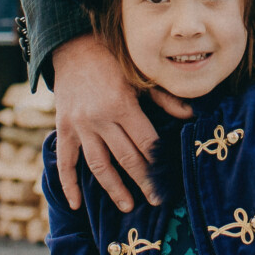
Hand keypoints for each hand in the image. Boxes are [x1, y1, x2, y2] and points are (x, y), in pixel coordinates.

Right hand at [51, 35, 185, 212]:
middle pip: (126, 158)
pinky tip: (76, 204)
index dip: (158, 162)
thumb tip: (191, 116)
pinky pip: (65, 161)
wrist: (74, 48)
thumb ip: (165, 98)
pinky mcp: (64, 128)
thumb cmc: (114, 61)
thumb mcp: (141, 76)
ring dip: (113, 189)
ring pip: (98, 165)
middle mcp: (100, 119)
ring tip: (127, 206)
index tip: (170, 179)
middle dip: (143, 181)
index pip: (146, 142)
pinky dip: (68, 184)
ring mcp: (80, 126)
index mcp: (123, 105)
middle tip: (157, 201)